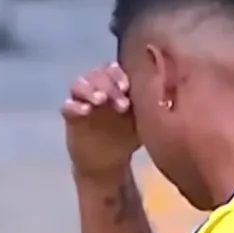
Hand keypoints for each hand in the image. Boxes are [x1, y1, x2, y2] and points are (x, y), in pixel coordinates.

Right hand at [61, 63, 139, 178]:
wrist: (107, 163)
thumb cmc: (128, 137)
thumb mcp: (143, 121)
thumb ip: (150, 105)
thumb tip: (166, 95)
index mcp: (115, 86)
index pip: (114, 69)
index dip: (118, 74)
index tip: (126, 87)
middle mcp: (97, 88)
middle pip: (97, 74)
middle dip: (108, 84)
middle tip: (119, 102)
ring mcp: (82, 101)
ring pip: (79, 84)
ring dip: (89, 89)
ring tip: (100, 100)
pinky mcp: (71, 116)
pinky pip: (67, 105)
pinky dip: (74, 105)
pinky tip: (85, 111)